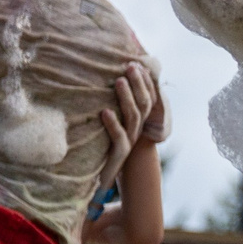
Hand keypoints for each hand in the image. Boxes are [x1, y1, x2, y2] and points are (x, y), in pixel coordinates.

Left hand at [95, 62, 160, 190]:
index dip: (144, 82)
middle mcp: (135, 132)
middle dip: (138, 84)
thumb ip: (105, 106)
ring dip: (126, 98)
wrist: (96, 180)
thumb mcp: (103, 124)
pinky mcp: (118, 155)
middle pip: (144, 104)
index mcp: (134, 123)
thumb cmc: (97, 148)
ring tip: (119, 81)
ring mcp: (128, 143)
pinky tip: (104, 111)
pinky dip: (112, 123)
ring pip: (134, 117)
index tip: (136, 63)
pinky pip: (119, 137)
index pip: (147, 98)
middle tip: (129, 66)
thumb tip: (97, 82)